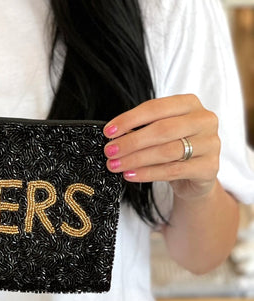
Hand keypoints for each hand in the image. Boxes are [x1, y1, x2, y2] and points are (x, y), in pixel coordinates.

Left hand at [103, 94, 220, 200]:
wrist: (195, 177)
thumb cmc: (173, 149)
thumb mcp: (159, 134)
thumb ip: (141, 129)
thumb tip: (113, 135)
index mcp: (189, 104)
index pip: (155, 108)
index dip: (129, 119)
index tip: (108, 132)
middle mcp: (204, 120)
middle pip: (162, 129)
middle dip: (131, 142)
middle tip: (109, 151)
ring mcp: (210, 143)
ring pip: (167, 151)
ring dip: (135, 159)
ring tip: (115, 165)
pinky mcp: (209, 167)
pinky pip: (173, 170)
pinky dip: (148, 173)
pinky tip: (130, 175)